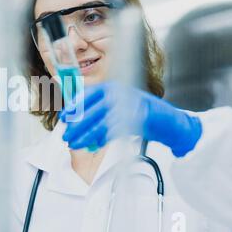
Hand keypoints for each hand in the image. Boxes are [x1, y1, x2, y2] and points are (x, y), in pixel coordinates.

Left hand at [59, 82, 201, 156]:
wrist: (167, 121)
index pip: (87, 95)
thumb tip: (74, 119)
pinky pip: (112, 130)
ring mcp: (127, 104)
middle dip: (76, 125)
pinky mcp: (135, 118)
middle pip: (91, 110)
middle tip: (66, 136)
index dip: (73, 106)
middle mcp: (118, 92)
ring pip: (99, 122)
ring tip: (74, 144)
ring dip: (85, 135)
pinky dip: (102, 138)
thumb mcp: (117, 105)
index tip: (64, 117)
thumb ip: (99, 109)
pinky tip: (95, 144)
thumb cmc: (139, 114)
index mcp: (111, 86)